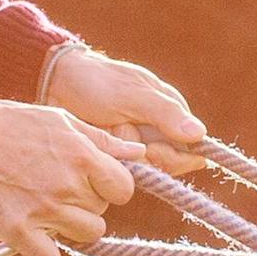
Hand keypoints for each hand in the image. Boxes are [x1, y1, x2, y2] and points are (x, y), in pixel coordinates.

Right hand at [0, 100, 142, 255]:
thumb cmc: (10, 124)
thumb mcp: (60, 120)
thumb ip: (100, 140)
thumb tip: (138, 153)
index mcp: (81, 156)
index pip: (124, 189)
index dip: (111, 188)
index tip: (93, 183)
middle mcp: (67, 184)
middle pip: (102, 213)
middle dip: (85, 204)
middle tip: (58, 190)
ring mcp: (43, 209)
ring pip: (85, 235)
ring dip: (70, 227)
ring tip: (46, 209)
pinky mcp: (16, 230)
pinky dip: (43, 251)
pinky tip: (31, 233)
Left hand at [41, 44, 205, 163]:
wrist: (57, 84)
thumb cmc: (98, 82)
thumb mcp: (132, 94)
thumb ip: (165, 113)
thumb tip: (199, 134)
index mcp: (172, 112)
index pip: (191, 149)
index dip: (175, 156)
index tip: (152, 149)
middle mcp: (158, 132)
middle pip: (169, 164)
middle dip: (146, 156)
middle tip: (124, 136)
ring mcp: (136, 146)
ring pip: (145, 171)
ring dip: (126, 157)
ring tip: (108, 132)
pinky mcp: (116, 158)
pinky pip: (123, 173)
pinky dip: (112, 163)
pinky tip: (100, 146)